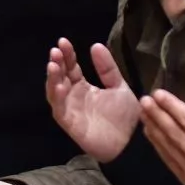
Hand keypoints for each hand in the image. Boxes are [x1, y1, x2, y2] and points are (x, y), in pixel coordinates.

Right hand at [45, 39, 139, 162]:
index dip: (67, 55)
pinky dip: (57, 97)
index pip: (71, 68)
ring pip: (54, 92)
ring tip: (53, 64)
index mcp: (84, 88)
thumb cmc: (126, 117)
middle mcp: (73, 97)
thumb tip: (95, 45)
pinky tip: (60, 86)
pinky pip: (59, 109)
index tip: (63, 41)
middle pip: (60, 77)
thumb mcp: (119, 87)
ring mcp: (70, 110)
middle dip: (56, 63)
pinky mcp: (69, 123)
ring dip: (52, 78)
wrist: (132, 143)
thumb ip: (107, 68)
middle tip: (56, 50)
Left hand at [140, 91, 184, 184]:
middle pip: (172, 131)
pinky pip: (168, 160)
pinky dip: (157, 146)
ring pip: (167, 145)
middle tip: (144, 100)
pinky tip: (150, 135)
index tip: (159, 94)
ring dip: (153, 128)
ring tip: (143, 113)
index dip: (172, 106)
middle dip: (157, 114)